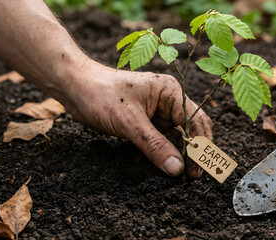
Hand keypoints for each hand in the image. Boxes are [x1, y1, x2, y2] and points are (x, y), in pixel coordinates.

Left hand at [63, 62, 212, 177]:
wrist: (75, 88)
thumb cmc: (102, 94)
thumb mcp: (129, 122)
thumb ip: (154, 145)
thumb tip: (177, 168)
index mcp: (170, 92)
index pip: (195, 120)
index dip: (200, 145)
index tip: (198, 169)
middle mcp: (168, 101)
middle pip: (190, 129)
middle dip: (193, 151)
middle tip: (193, 176)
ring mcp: (157, 112)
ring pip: (176, 136)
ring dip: (180, 154)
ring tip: (183, 176)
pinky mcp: (145, 122)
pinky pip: (161, 139)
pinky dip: (165, 153)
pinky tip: (168, 167)